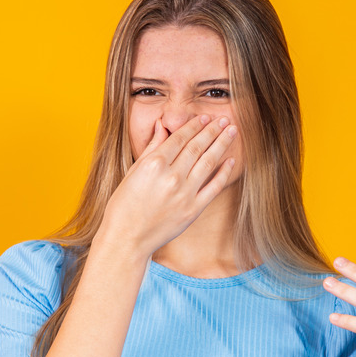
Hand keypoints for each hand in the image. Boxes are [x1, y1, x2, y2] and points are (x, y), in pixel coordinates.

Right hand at [94, 114, 237, 257]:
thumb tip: (162, 125)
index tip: (206, 117)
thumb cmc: (124, 205)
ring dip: (221, 144)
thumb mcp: (133, 172)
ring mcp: (184, 194)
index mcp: (154, 164)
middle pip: (197, 147)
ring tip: (231, 132)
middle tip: (224, 119)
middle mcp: (171, 176)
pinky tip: (230, 161)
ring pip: (208, 162)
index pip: (180, 138)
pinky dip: (224, 172)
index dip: (195, 126)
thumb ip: (151, 147)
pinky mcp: (193, 210)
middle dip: (212, 130)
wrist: (127, 238)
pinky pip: (214, 187)